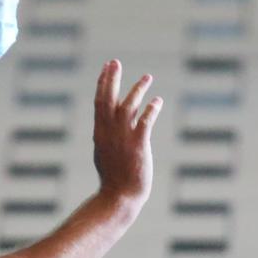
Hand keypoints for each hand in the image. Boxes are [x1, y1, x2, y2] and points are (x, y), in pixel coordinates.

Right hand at [92, 60, 162, 209]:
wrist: (119, 196)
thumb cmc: (113, 179)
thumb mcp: (104, 153)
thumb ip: (106, 136)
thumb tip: (106, 125)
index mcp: (100, 133)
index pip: (100, 102)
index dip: (103, 83)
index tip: (106, 67)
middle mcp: (109, 132)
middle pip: (108, 99)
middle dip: (111, 78)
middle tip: (115, 61)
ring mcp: (123, 138)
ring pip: (128, 107)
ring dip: (137, 90)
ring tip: (147, 77)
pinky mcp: (138, 146)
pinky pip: (145, 122)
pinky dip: (151, 109)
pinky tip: (158, 100)